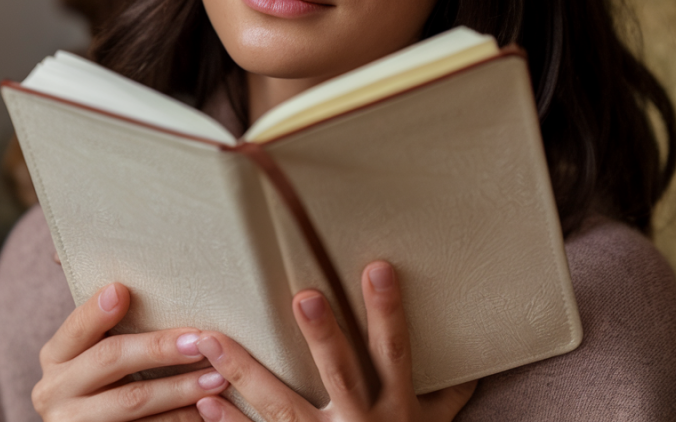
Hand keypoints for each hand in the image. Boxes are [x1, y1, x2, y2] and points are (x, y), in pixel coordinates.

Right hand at [33, 282, 228, 420]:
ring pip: (133, 403)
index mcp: (56, 356)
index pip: (76, 327)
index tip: (124, 290)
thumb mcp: (92, 345)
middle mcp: (55, 391)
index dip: (97, 311)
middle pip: (110, 361)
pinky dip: (179, 420)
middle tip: (200, 340)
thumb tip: (69, 251)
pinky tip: (206, 409)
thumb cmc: (105, 375)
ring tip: (218, 377)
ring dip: (180, 389)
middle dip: (158, 349)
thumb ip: (99, 312)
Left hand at [192, 261, 476, 421]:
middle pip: (341, 373)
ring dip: (245, 372)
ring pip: (282, 405)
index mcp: (396, 410)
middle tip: (304, 295)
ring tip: (212, 339)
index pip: (394, 353)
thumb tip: (472, 364)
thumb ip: (446, 398)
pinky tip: (203, 402)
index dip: (388, 312)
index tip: (377, 268)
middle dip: (324, 335)